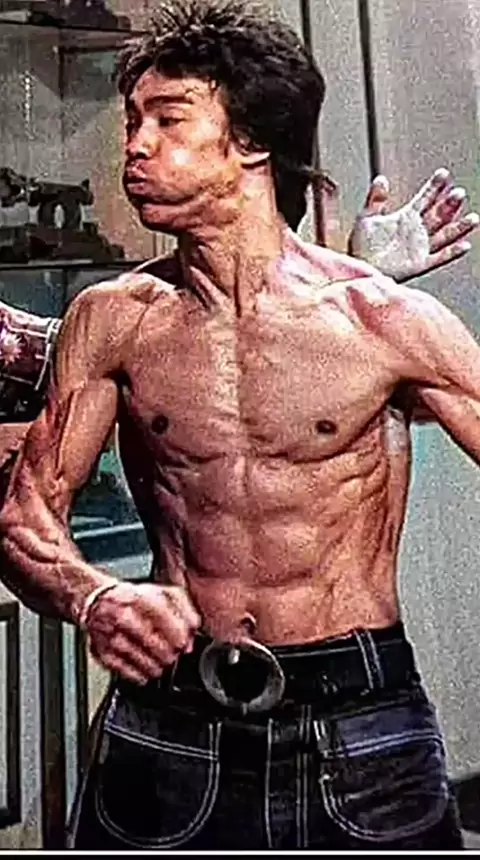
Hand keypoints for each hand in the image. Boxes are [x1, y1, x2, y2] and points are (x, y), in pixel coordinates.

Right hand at [86, 581, 201, 683]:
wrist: (99, 602)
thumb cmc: (136, 600)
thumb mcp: (163, 593)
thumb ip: (183, 608)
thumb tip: (194, 628)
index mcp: (138, 596)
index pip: (160, 613)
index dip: (176, 631)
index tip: (184, 642)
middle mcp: (121, 613)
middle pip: (147, 636)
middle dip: (166, 651)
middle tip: (174, 655)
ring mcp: (108, 632)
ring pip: (133, 654)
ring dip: (153, 665)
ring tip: (163, 665)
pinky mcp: (100, 650)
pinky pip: (119, 667)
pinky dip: (136, 674)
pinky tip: (147, 672)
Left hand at [348, 168, 478, 281]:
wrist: (359, 270)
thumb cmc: (361, 248)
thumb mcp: (367, 219)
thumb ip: (375, 199)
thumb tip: (381, 180)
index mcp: (405, 218)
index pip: (425, 199)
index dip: (434, 187)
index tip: (443, 174)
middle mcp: (417, 232)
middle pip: (438, 215)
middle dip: (449, 205)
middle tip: (458, 193)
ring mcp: (420, 248)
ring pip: (445, 235)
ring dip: (459, 227)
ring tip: (472, 218)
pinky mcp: (420, 264)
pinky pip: (440, 258)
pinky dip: (452, 253)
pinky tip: (464, 245)